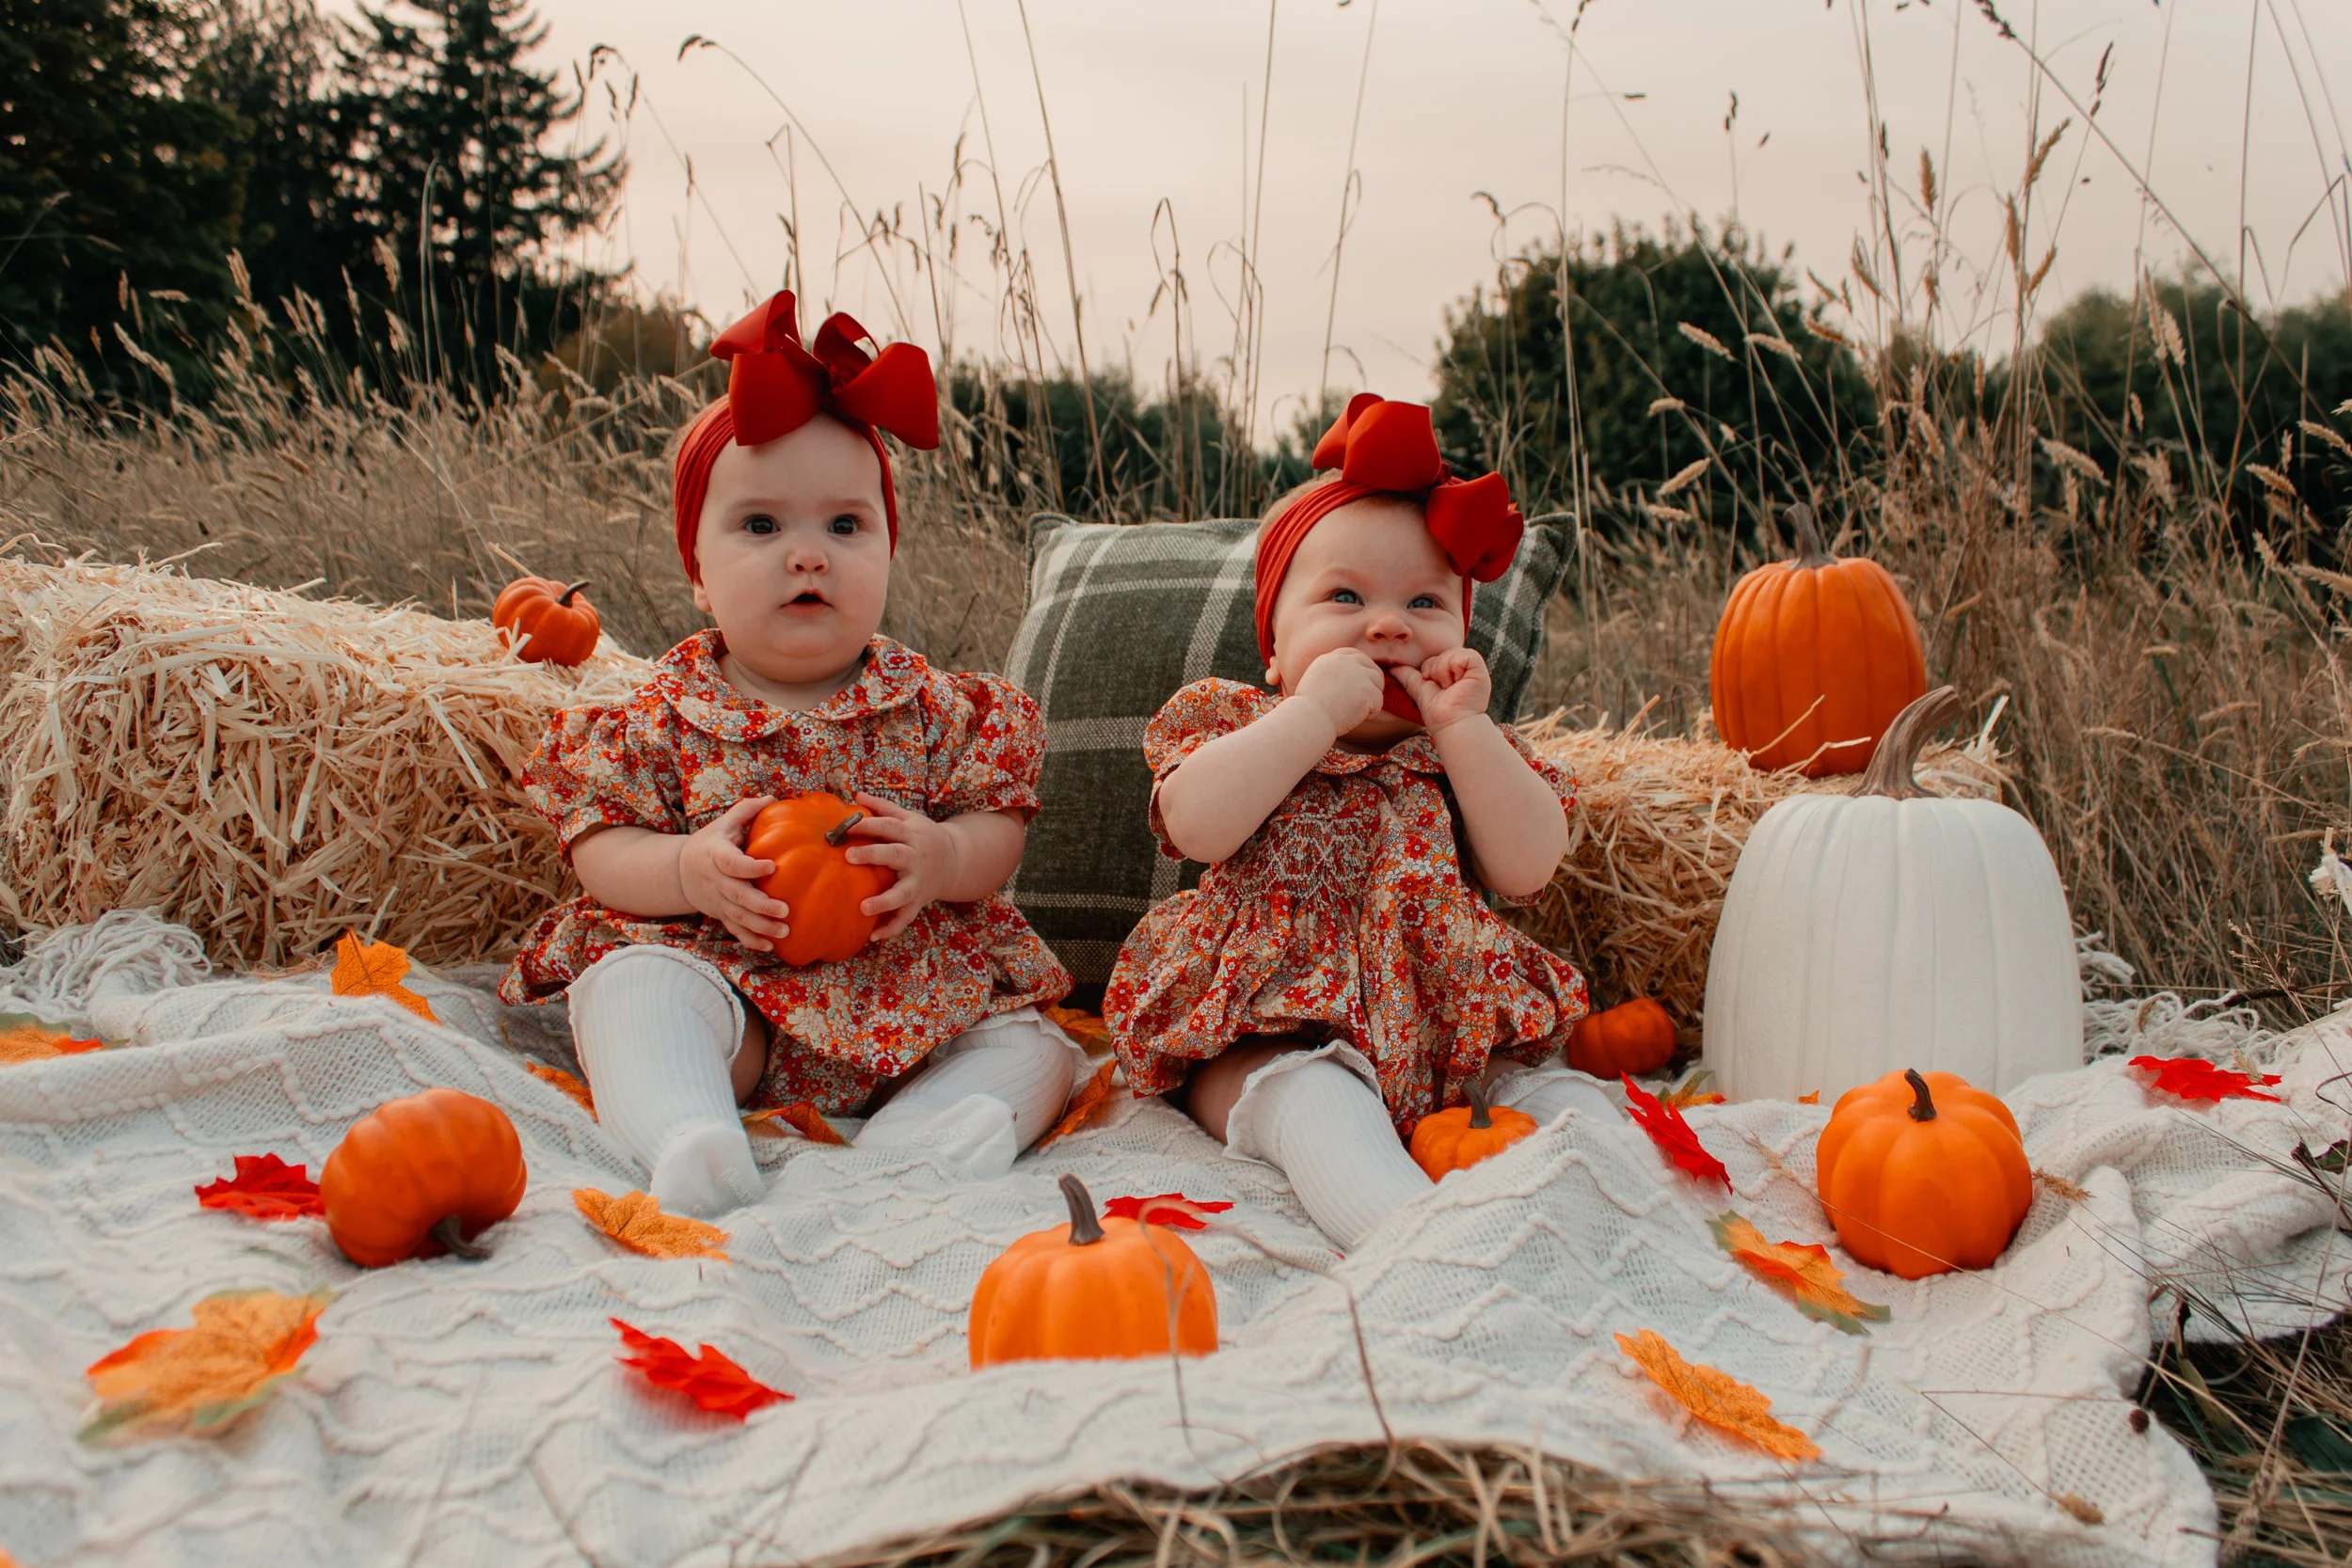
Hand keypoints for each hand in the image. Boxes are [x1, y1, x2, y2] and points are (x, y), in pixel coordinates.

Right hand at [677, 796, 792, 952]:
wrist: (680, 870)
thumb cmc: (712, 842)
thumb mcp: (724, 823)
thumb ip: (747, 810)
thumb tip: (773, 798)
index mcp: (716, 855)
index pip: (732, 862)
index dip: (750, 866)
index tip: (773, 865)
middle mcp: (715, 880)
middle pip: (737, 895)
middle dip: (761, 905)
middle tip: (785, 910)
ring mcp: (717, 900)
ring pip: (737, 917)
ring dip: (760, 927)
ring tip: (784, 931)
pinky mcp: (720, 914)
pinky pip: (734, 930)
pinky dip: (750, 940)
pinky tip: (770, 946)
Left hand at [843, 791, 958, 941]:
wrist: (957, 861)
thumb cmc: (924, 838)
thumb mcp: (909, 819)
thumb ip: (884, 808)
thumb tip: (856, 795)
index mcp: (911, 835)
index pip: (889, 827)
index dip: (868, 825)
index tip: (845, 826)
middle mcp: (916, 858)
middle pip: (895, 855)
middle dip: (874, 855)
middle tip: (849, 857)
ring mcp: (919, 882)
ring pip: (903, 893)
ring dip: (884, 901)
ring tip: (863, 908)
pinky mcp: (919, 901)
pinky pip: (906, 917)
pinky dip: (891, 928)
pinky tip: (873, 936)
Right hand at [1292, 647, 1386, 734]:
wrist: (1309, 719)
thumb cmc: (1308, 710)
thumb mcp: (1315, 683)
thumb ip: (1332, 675)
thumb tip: (1350, 681)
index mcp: (1330, 659)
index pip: (1354, 655)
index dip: (1362, 668)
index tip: (1362, 682)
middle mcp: (1346, 662)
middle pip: (1370, 667)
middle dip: (1373, 682)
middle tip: (1367, 700)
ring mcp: (1358, 674)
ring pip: (1378, 683)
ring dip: (1371, 698)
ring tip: (1356, 712)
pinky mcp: (1368, 689)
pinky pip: (1378, 701)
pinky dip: (1371, 713)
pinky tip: (1356, 718)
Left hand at [1391, 648, 1492, 736]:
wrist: (1450, 724)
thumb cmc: (1438, 713)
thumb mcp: (1420, 690)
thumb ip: (1408, 676)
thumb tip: (1392, 667)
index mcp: (1453, 670)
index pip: (1433, 658)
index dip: (1429, 672)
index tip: (1438, 690)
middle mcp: (1464, 667)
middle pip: (1439, 655)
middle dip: (1435, 673)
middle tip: (1444, 690)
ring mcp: (1473, 666)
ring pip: (1448, 654)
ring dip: (1442, 674)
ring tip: (1451, 688)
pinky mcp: (1478, 666)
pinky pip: (1460, 656)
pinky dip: (1452, 670)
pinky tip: (1457, 684)